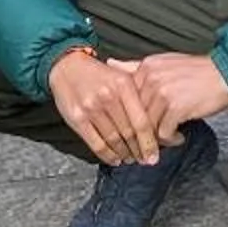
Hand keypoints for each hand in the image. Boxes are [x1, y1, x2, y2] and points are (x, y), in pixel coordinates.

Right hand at [47, 47, 166, 166]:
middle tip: (145, 159)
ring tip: (131, 158)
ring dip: (125, 154)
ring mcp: (91, 108)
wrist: (67, 67)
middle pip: (129, 133)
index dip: (150, 142)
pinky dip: (108, 156)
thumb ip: (139, 96)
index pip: (141, 121)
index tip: (154, 155)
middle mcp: (108, 96)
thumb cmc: (98, 75)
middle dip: (139, 151)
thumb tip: (159, 121)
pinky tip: (115, 159)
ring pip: (114, 141)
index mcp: (123, 84)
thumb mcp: (121, 76)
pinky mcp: (77, 118)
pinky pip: (97, 144)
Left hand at [127, 52, 227, 138]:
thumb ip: (135, 66)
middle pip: (135, 115)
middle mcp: (151, 78)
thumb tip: (111, 63)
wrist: (225, 74)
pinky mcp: (176, 107)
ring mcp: (162, 92)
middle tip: (148, 144)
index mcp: (146, 67)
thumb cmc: (196, 72)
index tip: (134, 129)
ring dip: (157, 138)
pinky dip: (171, 139)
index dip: (130, 117)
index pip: (126, 98)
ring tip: (168, 138)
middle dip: (141, 133)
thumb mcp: (163, 63)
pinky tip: (179, 136)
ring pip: (147, 126)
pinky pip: (163, 133)